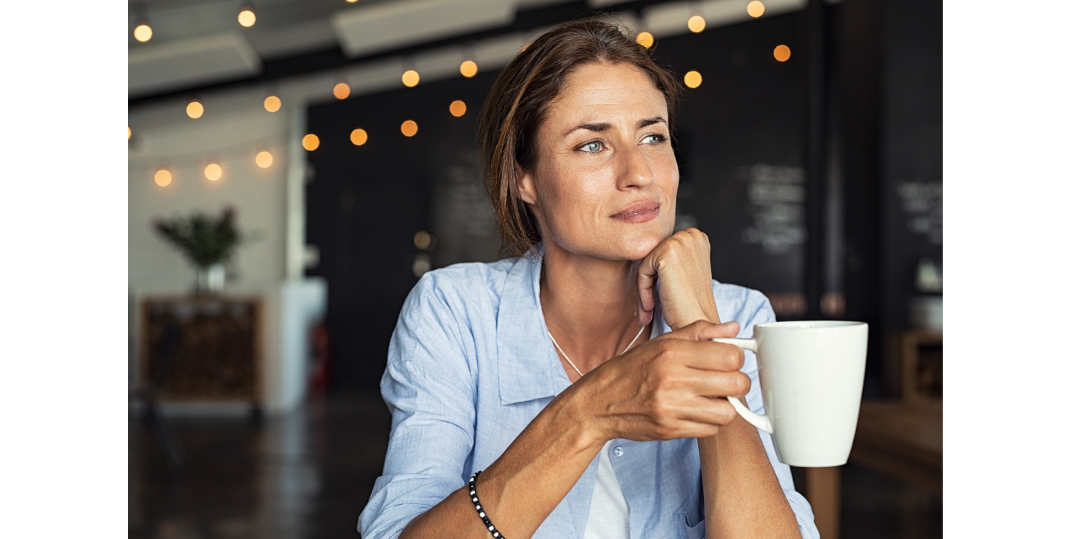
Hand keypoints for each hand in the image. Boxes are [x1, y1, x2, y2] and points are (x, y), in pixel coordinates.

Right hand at [570, 320, 748, 442]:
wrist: (599, 402)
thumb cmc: (631, 369)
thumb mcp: (661, 342)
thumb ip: (699, 332)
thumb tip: (733, 328)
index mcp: (672, 352)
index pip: (730, 356)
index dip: (736, 358)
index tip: (728, 360)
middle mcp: (673, 379)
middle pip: (736, 383)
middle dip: (737, 381)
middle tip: (726, 380)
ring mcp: (672, 408)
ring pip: (728, 411)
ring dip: (725, 405)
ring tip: (712, 398)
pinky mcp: (671, 430)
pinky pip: (710, 430)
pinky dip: (709, 422)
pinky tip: (697, 411)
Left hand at [636, 228, 718, 328]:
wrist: (698, 321)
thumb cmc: (691, 303)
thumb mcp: (685, 271)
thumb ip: (672, 257)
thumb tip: (645, 251)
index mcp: (697, 237)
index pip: (663, 251)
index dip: (658, 276)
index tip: (658, 296)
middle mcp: (691, 235)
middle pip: (654, 255)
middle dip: (650, 281)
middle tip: (649, 306)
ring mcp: (679, 241)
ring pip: (646, 263)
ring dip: (645, 288)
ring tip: (649, 309)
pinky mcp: (666, 252)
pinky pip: (642, 270)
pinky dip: (643, 291)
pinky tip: (651, 307)